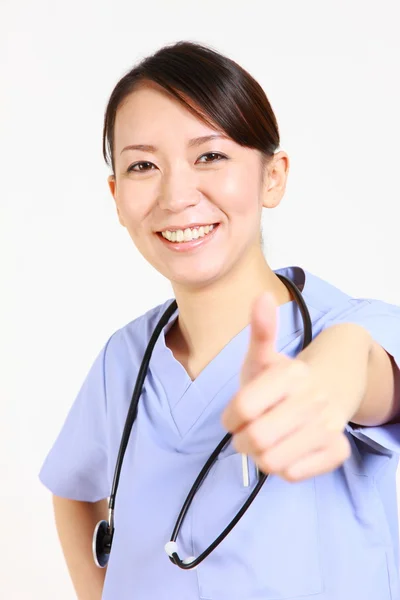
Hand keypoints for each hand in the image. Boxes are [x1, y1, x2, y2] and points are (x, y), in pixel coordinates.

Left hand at [221, 292, 352, 481]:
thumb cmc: (284, 377)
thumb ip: (260, 331)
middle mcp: (313, 400)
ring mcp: (328, 427)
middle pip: (254, 439)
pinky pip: (294, 475)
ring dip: (259, 456)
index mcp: (292, 374)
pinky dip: (283, 467)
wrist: (329, 387)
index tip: (234, 415)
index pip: (241, 409)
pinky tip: (286, 450)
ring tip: (266, 442)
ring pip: (272, 462)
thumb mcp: (265, 356)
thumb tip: (261, 296)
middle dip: (242, 440)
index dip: (229, 417)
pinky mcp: (337, 451)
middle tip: (247, 432)